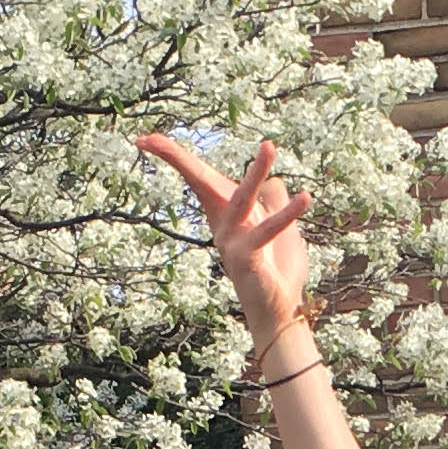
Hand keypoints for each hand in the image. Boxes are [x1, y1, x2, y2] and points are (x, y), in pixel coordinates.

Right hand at [135, 132, 311, 355]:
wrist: (280, 311)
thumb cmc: (276, 270)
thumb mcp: (281, 228)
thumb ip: (275, 201)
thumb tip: (273, 180)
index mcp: (225, 214)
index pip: (197, 178)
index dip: (170, 156)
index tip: (142, 138)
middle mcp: (221, 225)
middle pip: (198, 181)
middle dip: (173, 157)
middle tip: (148, 137)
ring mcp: (231, 241)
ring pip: (242, 199)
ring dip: (256, 172)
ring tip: (269, 146)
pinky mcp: (247, 257)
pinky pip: (267, 229)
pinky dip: (287, 213)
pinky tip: (305, 197)